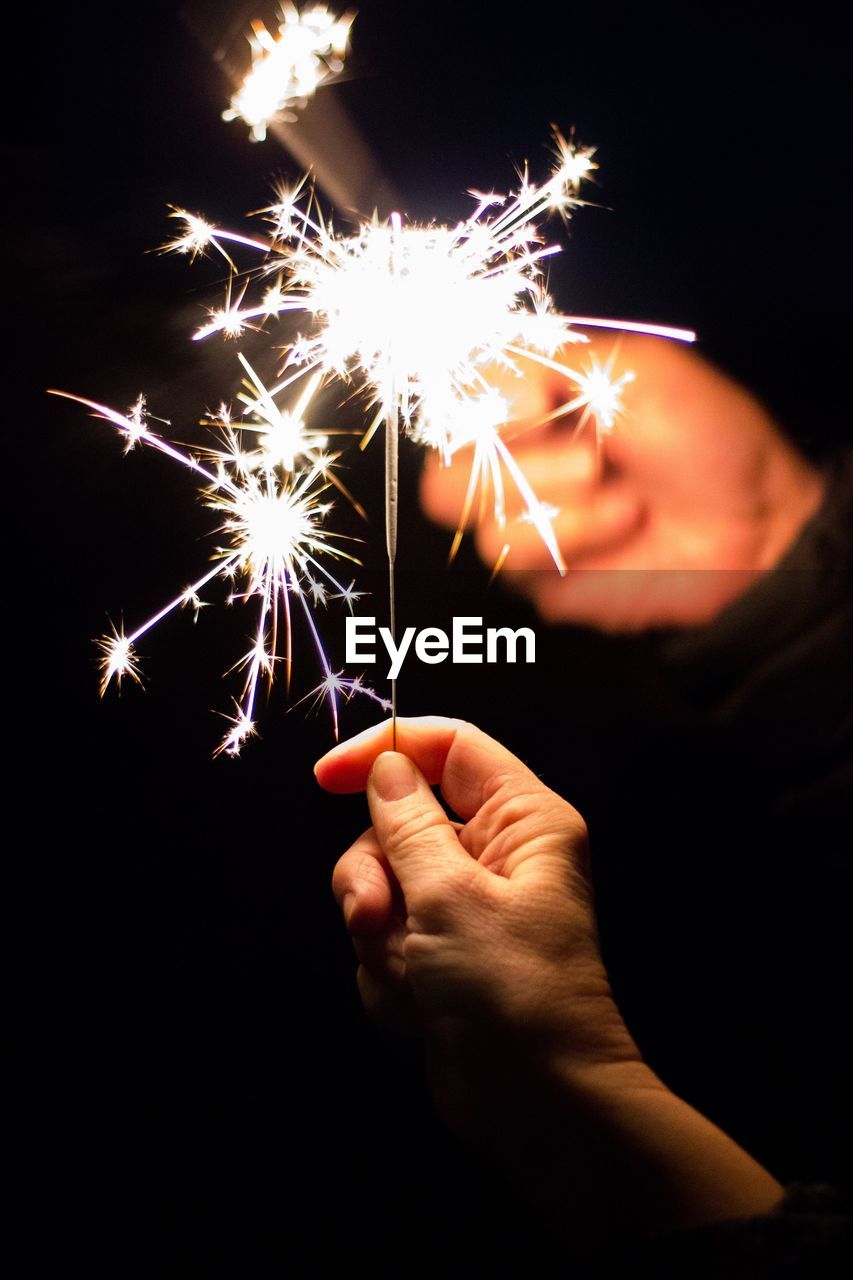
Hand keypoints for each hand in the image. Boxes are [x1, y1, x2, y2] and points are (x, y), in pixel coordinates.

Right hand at [317, 717, 781, 1246]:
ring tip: (412, 976)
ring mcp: (464, 909)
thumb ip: (407, 824)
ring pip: (382, 885)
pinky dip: (388, 974)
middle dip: (375, 875)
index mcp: (521, 820)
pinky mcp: (441, 957)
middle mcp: (494, 856)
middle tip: (378, 917)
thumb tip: (384, 767)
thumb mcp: (451, 896)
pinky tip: (420, 1009)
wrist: (541, 1108)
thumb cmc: (515, 993)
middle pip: (398, 821)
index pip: (449, 747)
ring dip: (380, 935)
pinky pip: (384, 939)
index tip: (326, 777)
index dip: (386, 750)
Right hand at [420, 335, 824, 628]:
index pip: (454, 399)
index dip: (481, 399)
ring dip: (549, 493)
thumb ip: (546, 360)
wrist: (755, 519)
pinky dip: (572, 531)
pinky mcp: (539, 575)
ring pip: (463, 511)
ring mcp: (526, 522)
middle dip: (504, 457)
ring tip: (617, 491)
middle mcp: (520, 465)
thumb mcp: (632, 367)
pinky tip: (623, 522)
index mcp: (534, 405)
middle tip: (582, 456)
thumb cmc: (705, 434)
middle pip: (439, 468)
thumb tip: (490, 395)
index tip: (539, 400)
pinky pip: (507, 553)